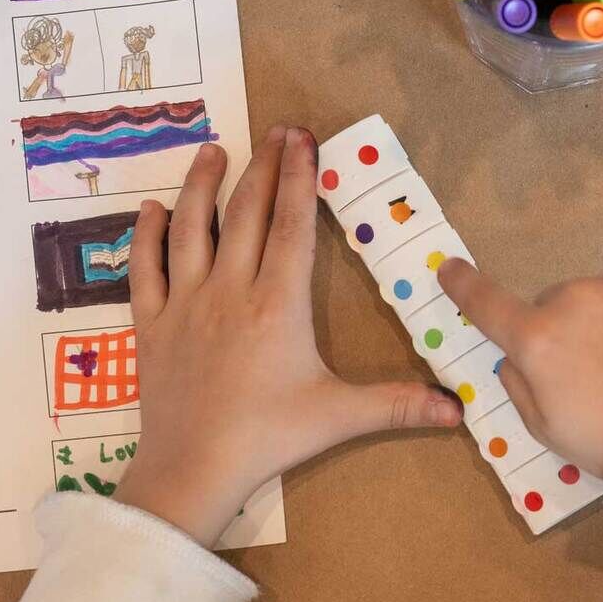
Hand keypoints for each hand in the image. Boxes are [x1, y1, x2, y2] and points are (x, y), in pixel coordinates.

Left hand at [114, 126, 461, 545]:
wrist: (192, 471)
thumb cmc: (269, 438)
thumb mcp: (339, 416)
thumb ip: (398, 404)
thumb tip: (458, 409)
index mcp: (278, 304)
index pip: (292, 225)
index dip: (299, 177)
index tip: (303, 137)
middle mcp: (230, 290)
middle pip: (246, 213)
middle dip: (263, 166)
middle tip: (275, 130)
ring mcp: (184, 303)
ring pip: (190, 228)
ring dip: (202, 185)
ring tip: (214, 151)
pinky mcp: (150, 324)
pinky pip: (143, 268)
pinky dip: (145, 234)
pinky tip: (149, 208)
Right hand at [437, 262, 602, 481]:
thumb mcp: (546, 430)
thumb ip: (520, 383)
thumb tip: (517, 354)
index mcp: (538, 338)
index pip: (488, 302)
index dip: (465, 285)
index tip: (450, 268)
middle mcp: (576, 298)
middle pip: (557, 304)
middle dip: (566, 329)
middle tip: (595, 373)